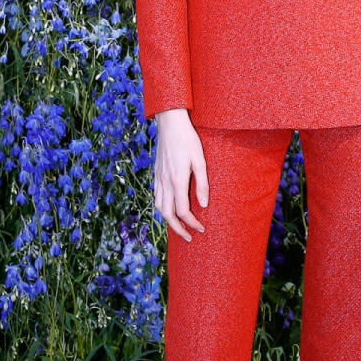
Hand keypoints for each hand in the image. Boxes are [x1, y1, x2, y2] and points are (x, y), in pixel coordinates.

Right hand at [152, 108, 208, 240]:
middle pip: (167, 214)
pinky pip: (156, 196)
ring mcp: (158, 178)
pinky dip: (162, 208)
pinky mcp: (156, 174)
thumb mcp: (200, 159)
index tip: (201, 228)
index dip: (191, 223)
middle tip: (189, 237)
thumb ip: (202, 183)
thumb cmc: (188, 139)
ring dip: (168, 220)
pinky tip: (170, 209)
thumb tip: (204, 204)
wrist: (170, 123)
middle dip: (178, 229)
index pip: (182, 210)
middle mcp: (165, 182)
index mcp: (177, 180)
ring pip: (159, 207)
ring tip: (180, 227)